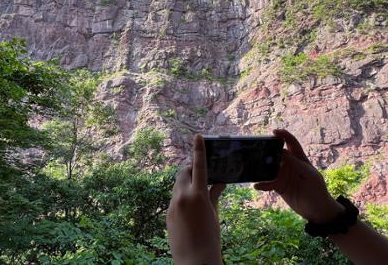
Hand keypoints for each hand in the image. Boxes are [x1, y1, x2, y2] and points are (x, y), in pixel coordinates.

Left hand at [167, 134, 225, 264]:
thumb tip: (220, 182)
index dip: (198, 149)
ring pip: (178, 186)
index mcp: (197, 195)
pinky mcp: (167, 214)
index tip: (197, 136)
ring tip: (199, 192)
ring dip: (186, 183)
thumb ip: (215, 194)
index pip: (198, 166)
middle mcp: (182, 197)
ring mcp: (172, 205)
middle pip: (183, 172)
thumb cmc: (210, 238)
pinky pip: (175, 199)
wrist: (194, 261)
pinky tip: (191, 208)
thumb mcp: (215, 214)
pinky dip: (183, 197)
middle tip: (200, 170)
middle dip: (190, 168)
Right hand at [254, 129, 343, 223]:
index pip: (291, 142)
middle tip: (258, 151)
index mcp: (300, 159)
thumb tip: (282, 151)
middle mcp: (290, 165)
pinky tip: (257, 186)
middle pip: (276, 153)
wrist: (318, 211)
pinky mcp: (279, 186)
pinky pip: (268, 183)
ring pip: (270, 168)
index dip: (283, 135)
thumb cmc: (317, 190)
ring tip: (254, 169)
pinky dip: (262, 184)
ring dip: (262, 168)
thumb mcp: (309, 175)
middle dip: (267, 150)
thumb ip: (296, 164)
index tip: (274, 132)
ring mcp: (284, 175)